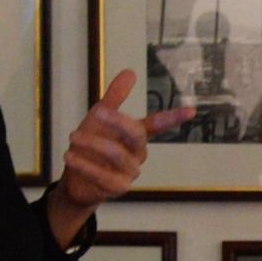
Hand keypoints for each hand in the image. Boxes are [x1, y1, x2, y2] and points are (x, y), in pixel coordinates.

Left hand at [46, 72, 193, 245]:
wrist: (75, 181)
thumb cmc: (91, 147)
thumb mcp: (99, 119)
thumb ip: (114, 98)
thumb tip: (130, 72)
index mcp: (137, 136)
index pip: (158, 124)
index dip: (174, 118)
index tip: (192, 111)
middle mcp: (138, 154)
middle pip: (137, 134)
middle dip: (118, 121)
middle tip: (97, 111)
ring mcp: (130, 172)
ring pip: (116, 154)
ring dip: (91, 143)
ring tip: (73, 137)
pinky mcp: (118, 188)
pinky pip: (102, 175)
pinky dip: (84, 164)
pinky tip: (70, 156)